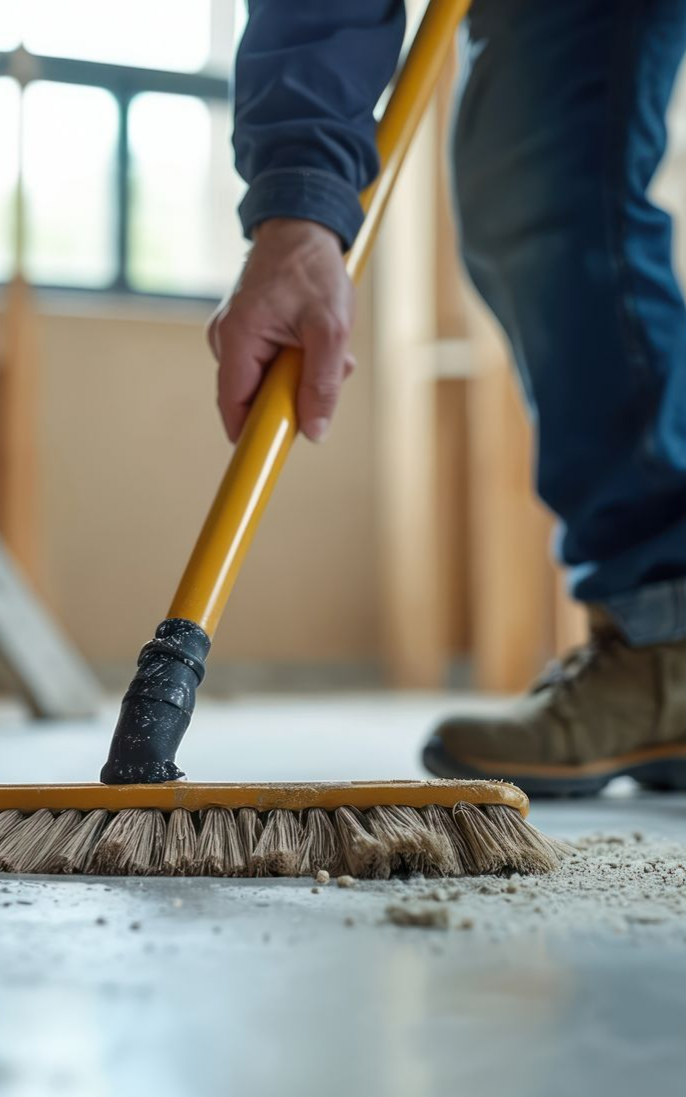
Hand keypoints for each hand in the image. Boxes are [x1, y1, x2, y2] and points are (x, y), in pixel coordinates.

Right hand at [207, 218, 355, 443]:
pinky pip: (268, 364)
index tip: (271, 457)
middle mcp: (225, 340)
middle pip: (254, 398)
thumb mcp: (329, 329)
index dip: (253, 437)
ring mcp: (233, 335)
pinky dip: (295, 360)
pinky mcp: (246, 332)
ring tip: (324, 343)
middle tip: (328, 371)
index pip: (234, 408)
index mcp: (237, 339)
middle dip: (293, 396)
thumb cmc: (313, 269)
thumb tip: (313, 431)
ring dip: (300, 376)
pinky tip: (313, 337)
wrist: (302, 223)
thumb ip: (321, 383)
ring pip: (265, 383)